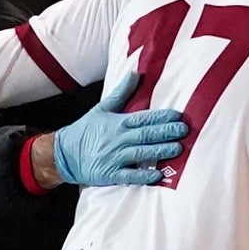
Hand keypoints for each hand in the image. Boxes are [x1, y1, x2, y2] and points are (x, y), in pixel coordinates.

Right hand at [47, 68, 188, 187]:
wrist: (64, 153)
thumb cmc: (86, 130)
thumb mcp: (102, 108)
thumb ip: (121, 93)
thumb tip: (135, 74)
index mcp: (118, 123)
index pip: (143, 118)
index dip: (161, 117)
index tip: (177, 115)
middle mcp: (118, 139)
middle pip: (145, 135)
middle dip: (166, 132)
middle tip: (184, 130)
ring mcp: (114, 157)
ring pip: (141, 154)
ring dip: (160, 151)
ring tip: (177, 149)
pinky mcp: (110, 174)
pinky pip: (129, 176)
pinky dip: (143, 175)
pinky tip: (157, 175)